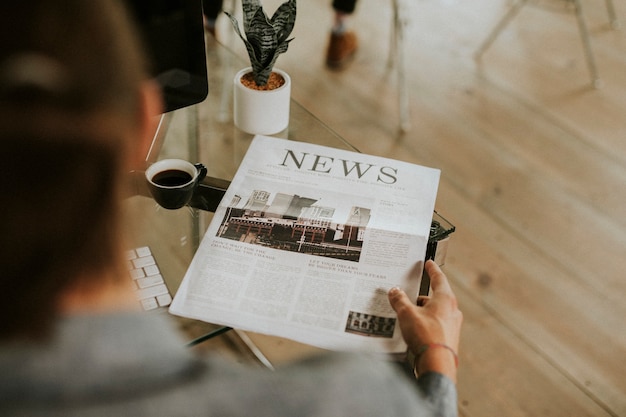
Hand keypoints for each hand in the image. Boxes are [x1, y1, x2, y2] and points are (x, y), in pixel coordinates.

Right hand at [388, 260, 462, 380]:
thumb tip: (394, 291)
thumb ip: (399, 300)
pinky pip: (435, 325)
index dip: (432, 270)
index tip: (429, 263)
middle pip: (435, 296)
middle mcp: (452, 310)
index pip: (439, 278)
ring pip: (435, 312)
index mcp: (445, 299)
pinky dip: (425, 324)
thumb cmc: (426, 336)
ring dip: (422, 312)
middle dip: (421, 296)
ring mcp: (452, 325)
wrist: (437, 364)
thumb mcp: (407, 314)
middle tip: (409, 296)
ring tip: (407, 316)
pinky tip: (414, 330)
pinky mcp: (448, 338)